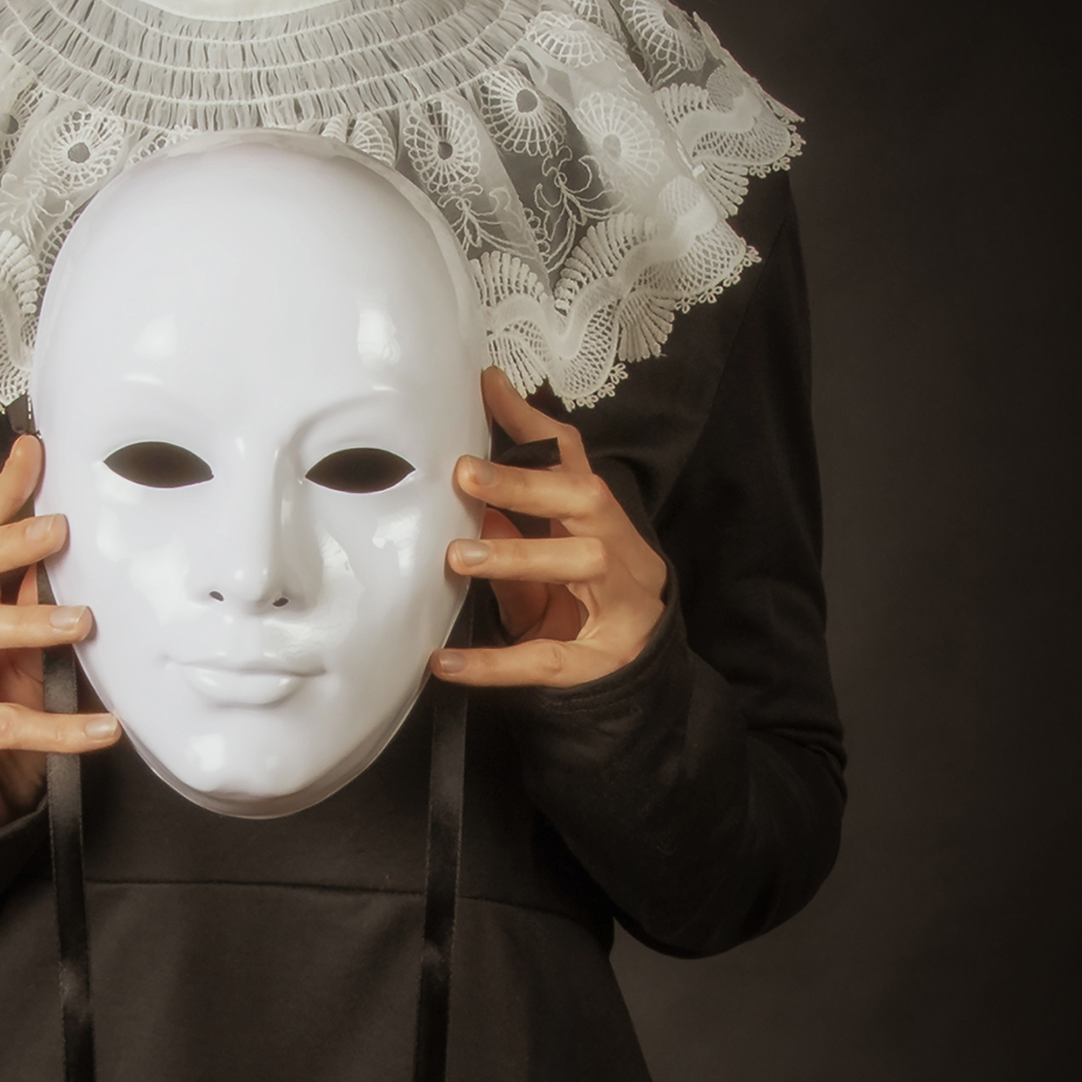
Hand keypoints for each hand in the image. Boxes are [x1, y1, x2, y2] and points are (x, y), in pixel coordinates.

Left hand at [433, 368, 668, 689]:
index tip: (487, 388)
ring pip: (582, 563)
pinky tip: (446, 663)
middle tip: (465, 473)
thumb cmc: (582, 619)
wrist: (635, 693)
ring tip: (458, 556)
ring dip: (518, 555)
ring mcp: (622, 610)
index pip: (574, 464)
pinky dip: (495, 663)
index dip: (534, 425)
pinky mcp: (602, 665)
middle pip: (587, 501)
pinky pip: (549, 660)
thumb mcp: (543, 573)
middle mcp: (624, 556)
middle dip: (527, 483)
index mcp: (606, 527)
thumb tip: (469, 499)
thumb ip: (512, 537)